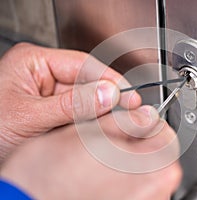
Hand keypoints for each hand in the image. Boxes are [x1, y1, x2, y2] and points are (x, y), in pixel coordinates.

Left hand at [0, 43, 140, 161]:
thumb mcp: (30, 116)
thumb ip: (72, 105)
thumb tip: (108, 94)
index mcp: (34, 62)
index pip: (83, 64)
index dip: (109, 79)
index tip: (128, 95)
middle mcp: (43, 76)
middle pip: (87, 82)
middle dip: (107, 98)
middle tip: (128, 111)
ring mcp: (49, 95)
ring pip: (86, 100)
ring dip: (99, 112)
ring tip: (116, 123)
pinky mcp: (53, 112)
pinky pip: (79, 114)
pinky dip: (90, 123)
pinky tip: (99, 129)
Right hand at [0, 105, 181, 199]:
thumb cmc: (53, 176)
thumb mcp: (92, 131)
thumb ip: (126, 120)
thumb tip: (145, 115)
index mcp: (155, 167)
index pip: (165, 132)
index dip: (144, 121)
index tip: (131, 120)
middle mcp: (156, 192)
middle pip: (155, 153)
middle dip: (135, 140)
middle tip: (110, 138)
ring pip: (143, 170)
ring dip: (126, 159)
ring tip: (100, 158)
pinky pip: (134, 187)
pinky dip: (121, 177)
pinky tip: (99, 174)